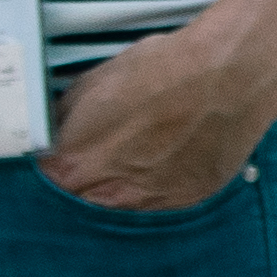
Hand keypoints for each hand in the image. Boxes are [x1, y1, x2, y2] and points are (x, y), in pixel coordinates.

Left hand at [38, 28, 276, 211]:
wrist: (230, 73)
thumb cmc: (167, 69)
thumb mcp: (97, 80)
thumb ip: (67, 115)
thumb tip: (56, 128)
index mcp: (78, 160)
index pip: (45, 181)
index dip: (52, 165)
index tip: (57, 156)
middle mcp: (112, 190)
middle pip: (80, 200)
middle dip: (81, 180)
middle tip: (95, 155)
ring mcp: (153, 199)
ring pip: (119, 207)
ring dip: (116, 187)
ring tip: (133, 155)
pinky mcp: (187, 199)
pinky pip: (158, 203)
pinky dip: (153, 186)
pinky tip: (163, 157)